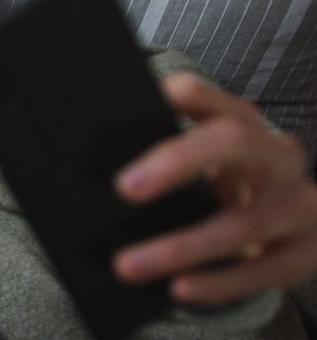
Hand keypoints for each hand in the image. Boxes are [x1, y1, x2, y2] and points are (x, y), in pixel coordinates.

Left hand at [112, 73, 316, 305]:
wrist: (285, 223)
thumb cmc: (222, 183)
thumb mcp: (197, 160)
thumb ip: (157, 150)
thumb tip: (88, 158)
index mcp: (240, 121)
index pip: (199, 95)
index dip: (167, 98)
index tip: (118, 110)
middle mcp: (276, 154)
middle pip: (233, 141)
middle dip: (178, 162)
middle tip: (124, 188)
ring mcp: (299, 202)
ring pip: (245, 222)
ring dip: (182, 247)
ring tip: (128, 265)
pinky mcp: (308, 249)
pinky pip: (266, 270)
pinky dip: (220, 283)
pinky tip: (179, 289)